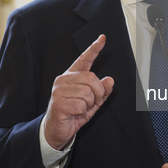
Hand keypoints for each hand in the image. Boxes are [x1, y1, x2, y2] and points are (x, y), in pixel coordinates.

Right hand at [44, 35, 114, 149]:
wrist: (57, 130)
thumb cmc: (73, 113)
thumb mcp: (92, 102)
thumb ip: (102, 91)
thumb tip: (110, 80)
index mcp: (72, 76)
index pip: (84, 59)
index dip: (94, 48)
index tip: (102, 38)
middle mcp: (64, 79)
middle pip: (92, 78)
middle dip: (98, 93)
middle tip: (92, 103)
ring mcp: (59, 90)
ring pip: (88, 93)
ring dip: (89, 104)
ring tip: (81, 108)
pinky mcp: (58, 102)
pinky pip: (81, 104)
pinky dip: (83, 111)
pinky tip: (75, 113)